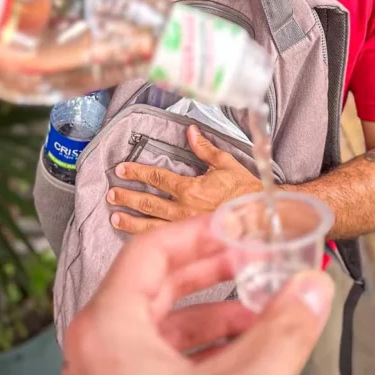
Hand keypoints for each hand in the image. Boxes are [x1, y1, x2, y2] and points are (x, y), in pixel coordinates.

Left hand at [62, 213, 333, 374]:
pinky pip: (161, 357)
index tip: (236, 226)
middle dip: (212, 270)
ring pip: (162, 324)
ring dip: (214, 312)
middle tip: (254, 257)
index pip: (152, 252)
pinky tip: (243, 351)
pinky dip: (203, 348)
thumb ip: (279, 334)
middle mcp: (100, 346)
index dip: (200, 234)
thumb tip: (310, 290)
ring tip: (261, 308)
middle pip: (156, 284)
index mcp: (109, 327)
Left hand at [107, 125, 261, 233]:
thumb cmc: (246, 191)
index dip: (137, 172)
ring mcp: (185, 228)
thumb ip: (205, 148)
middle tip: (111, 193)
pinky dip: (146, 238)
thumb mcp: (226, 164)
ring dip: (130, 220)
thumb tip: (190, 131)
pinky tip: (134, 236)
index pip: (156, 178)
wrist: (263, 219)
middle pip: (147, 203)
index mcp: (190, 189)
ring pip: (150, 225)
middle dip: (127, 197)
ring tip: (114, 217)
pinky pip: (164, 241)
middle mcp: (183, 210)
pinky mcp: (190, 243)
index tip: (121, 169)